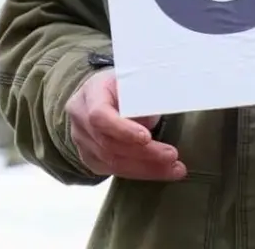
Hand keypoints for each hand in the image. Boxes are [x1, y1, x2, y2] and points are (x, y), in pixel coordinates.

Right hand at [64, 69, 185, 181]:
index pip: (100, 116)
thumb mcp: (133, 81)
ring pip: (112, 162)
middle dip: (144, 153)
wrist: (102, 96)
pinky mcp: (90, 158)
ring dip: (146, 168)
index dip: (123, 130)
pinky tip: (160, 171)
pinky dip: (140, 172)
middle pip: (109, 144)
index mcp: (90, 94)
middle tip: (172, 156)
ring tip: (175, 168)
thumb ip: (142, 97)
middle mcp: (80, 119)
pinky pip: (114, 171)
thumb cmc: (122, 86)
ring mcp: (82, 141)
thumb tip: (153, 118)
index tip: (147, 137)